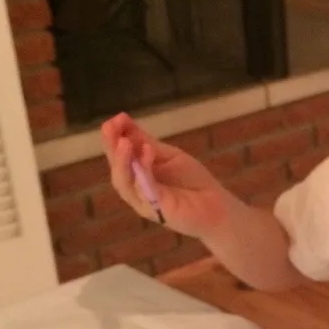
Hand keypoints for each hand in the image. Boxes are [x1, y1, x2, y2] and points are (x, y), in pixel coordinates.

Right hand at [101, 113, 231, 239]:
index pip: (118, 157)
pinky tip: (148, 152)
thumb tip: (122, 119)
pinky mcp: (160, 210)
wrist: (219, 207)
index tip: (116, 118)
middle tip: (110, 127)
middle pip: (117, 170)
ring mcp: (145, 203)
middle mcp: (136, 191)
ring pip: (125, 183)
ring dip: (123, 161)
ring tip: (124, 141)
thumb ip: (145, 141)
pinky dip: (144, 172)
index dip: (113, 138)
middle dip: (112, 148)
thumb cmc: (193, 182)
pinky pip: (146, 191)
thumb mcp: (167, 155)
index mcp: (136, 177)